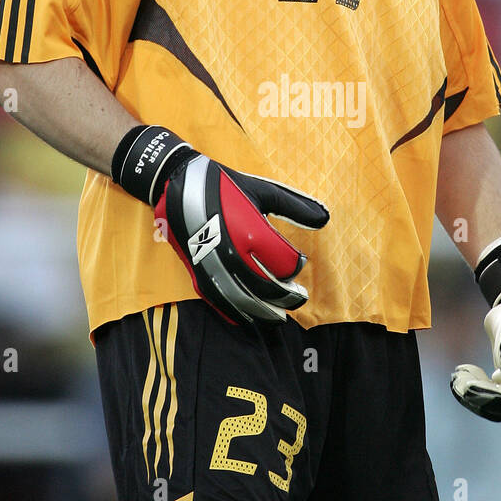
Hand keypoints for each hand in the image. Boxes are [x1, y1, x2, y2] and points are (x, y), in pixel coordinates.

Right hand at [155, 156, 328, 326]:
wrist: (176, 182)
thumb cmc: (224, 184)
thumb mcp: (263, 190)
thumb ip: (295, 206)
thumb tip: (325, 218)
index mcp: (252, 232)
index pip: (284, 263)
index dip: (296, 265)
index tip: (300, 262)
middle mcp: (233, 253)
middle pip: (267, 288)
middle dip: (287, 297)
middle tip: (298, 297)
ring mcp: (213, 266)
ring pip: (243, 301)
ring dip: (264, 312)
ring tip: (279, 316)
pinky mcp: (197, 272)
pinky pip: (218, 301)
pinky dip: (235, 313)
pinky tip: (247, 318)